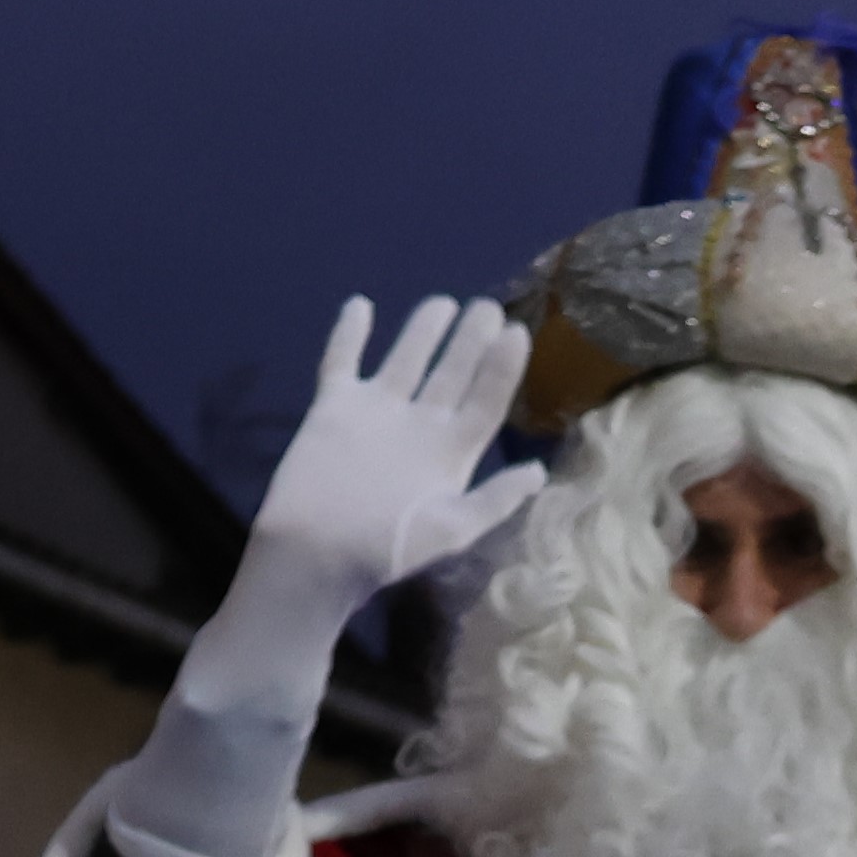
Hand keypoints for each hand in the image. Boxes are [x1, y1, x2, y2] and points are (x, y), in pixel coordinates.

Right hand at [251, 295, 539, 607]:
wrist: (317, 553)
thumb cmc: (387, 547)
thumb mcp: (453, 529)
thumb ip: (495, 499)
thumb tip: (539, 472)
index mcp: (450, 453)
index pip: (484, 402)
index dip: (502, 370)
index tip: (517, 333)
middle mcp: (418, 426)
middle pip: (450, 374)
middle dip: (469, 341)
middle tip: (487, 307)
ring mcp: (377, 412)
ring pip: (405, 360)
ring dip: (423, 331)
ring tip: (444, 302)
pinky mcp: (335, 407)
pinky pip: (342, 362)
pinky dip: (349, 335)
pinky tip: (360, 305)